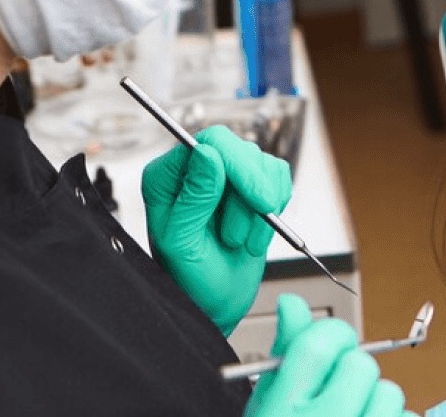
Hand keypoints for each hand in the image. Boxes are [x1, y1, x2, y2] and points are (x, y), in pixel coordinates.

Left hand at [143, 126, 290, 333]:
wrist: (215, 302)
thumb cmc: (190, 280)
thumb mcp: (183, 243)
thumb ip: (193, 198)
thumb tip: (207, 153)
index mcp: (167, 178)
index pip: (210, 142)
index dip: (240, 165)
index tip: (259, 200)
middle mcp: (195, 171)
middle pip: (240, 150)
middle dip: (254, 190)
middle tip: (261, 217)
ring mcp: (225, 177)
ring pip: (263, 165)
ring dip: (261, 209)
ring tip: (242, 240)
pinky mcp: (250, 187)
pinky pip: (278, 177)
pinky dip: (277, 207)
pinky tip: (258, 233)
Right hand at [245, 294, 412, 416]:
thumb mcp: (267, 406)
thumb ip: (285, 353)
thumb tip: (293, 303)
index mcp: (282, 409)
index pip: (320, 342)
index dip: (332, 337)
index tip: (331, 349)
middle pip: (362, 364)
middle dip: (353, 375)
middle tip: (336, 397)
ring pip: (391, 392)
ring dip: (377, 403)